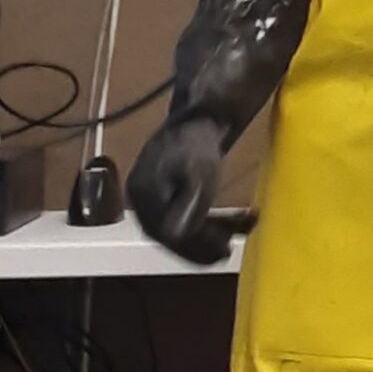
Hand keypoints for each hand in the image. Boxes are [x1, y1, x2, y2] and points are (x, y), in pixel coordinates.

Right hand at [126, 115, 232, 264]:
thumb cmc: (196, 144)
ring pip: (176, 232)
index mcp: (144, 195)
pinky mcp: (156, 200)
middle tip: (231, 248)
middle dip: (205, 245)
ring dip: (207, 238)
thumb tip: (177, 237)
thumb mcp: (200, 174)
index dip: (198, 247)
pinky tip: (225, 228)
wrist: (193, 122)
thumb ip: (190, 206)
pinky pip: (176, 222)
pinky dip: (202, 227)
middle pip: (171, 237)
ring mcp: (145, 202)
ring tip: (234, 235)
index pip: (170, 235)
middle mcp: (138, 202)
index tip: (226, 249)